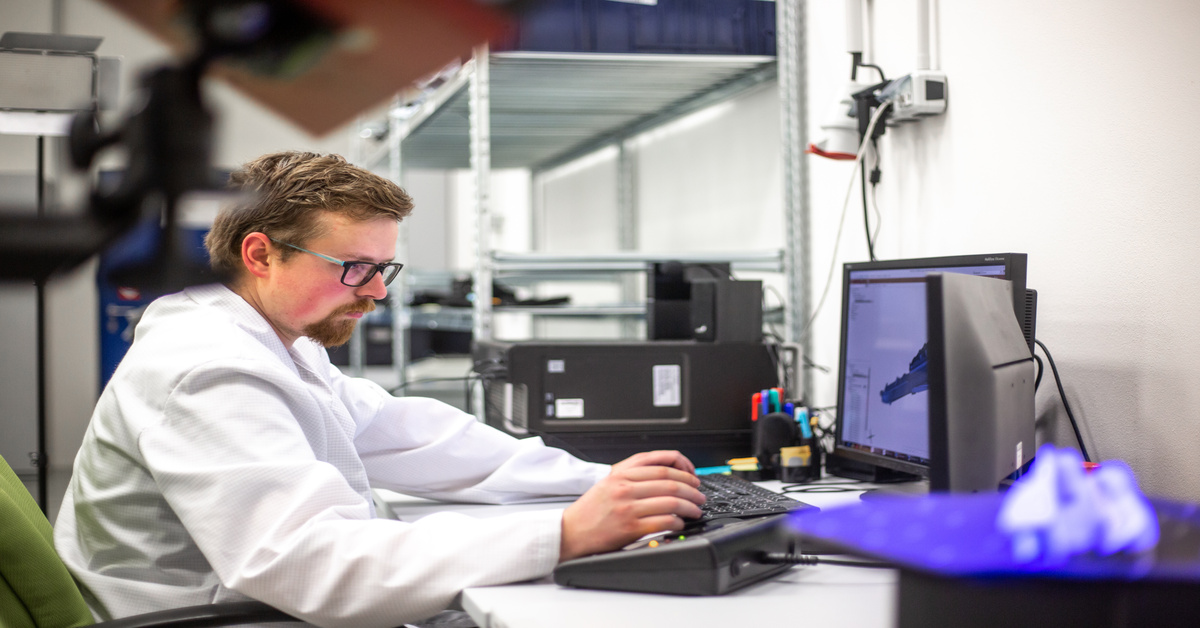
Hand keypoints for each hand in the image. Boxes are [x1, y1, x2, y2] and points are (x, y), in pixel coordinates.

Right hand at [559, 451, 704, 560]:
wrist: (571, 531)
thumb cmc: (591, 509)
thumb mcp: (608, 481)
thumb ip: (633, 472)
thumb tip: (666, 471)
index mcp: (620, 474)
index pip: (661, 466)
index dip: (684, 472)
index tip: (693, 479)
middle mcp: (624, 488)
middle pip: (670, 483)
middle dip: (691, 490)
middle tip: (700, 496)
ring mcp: (628, 508)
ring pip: (670, 502)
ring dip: (689, 507)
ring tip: (695, 510)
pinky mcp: (630, 528)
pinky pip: (663, 522)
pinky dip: (677, 522)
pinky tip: (680, 523)